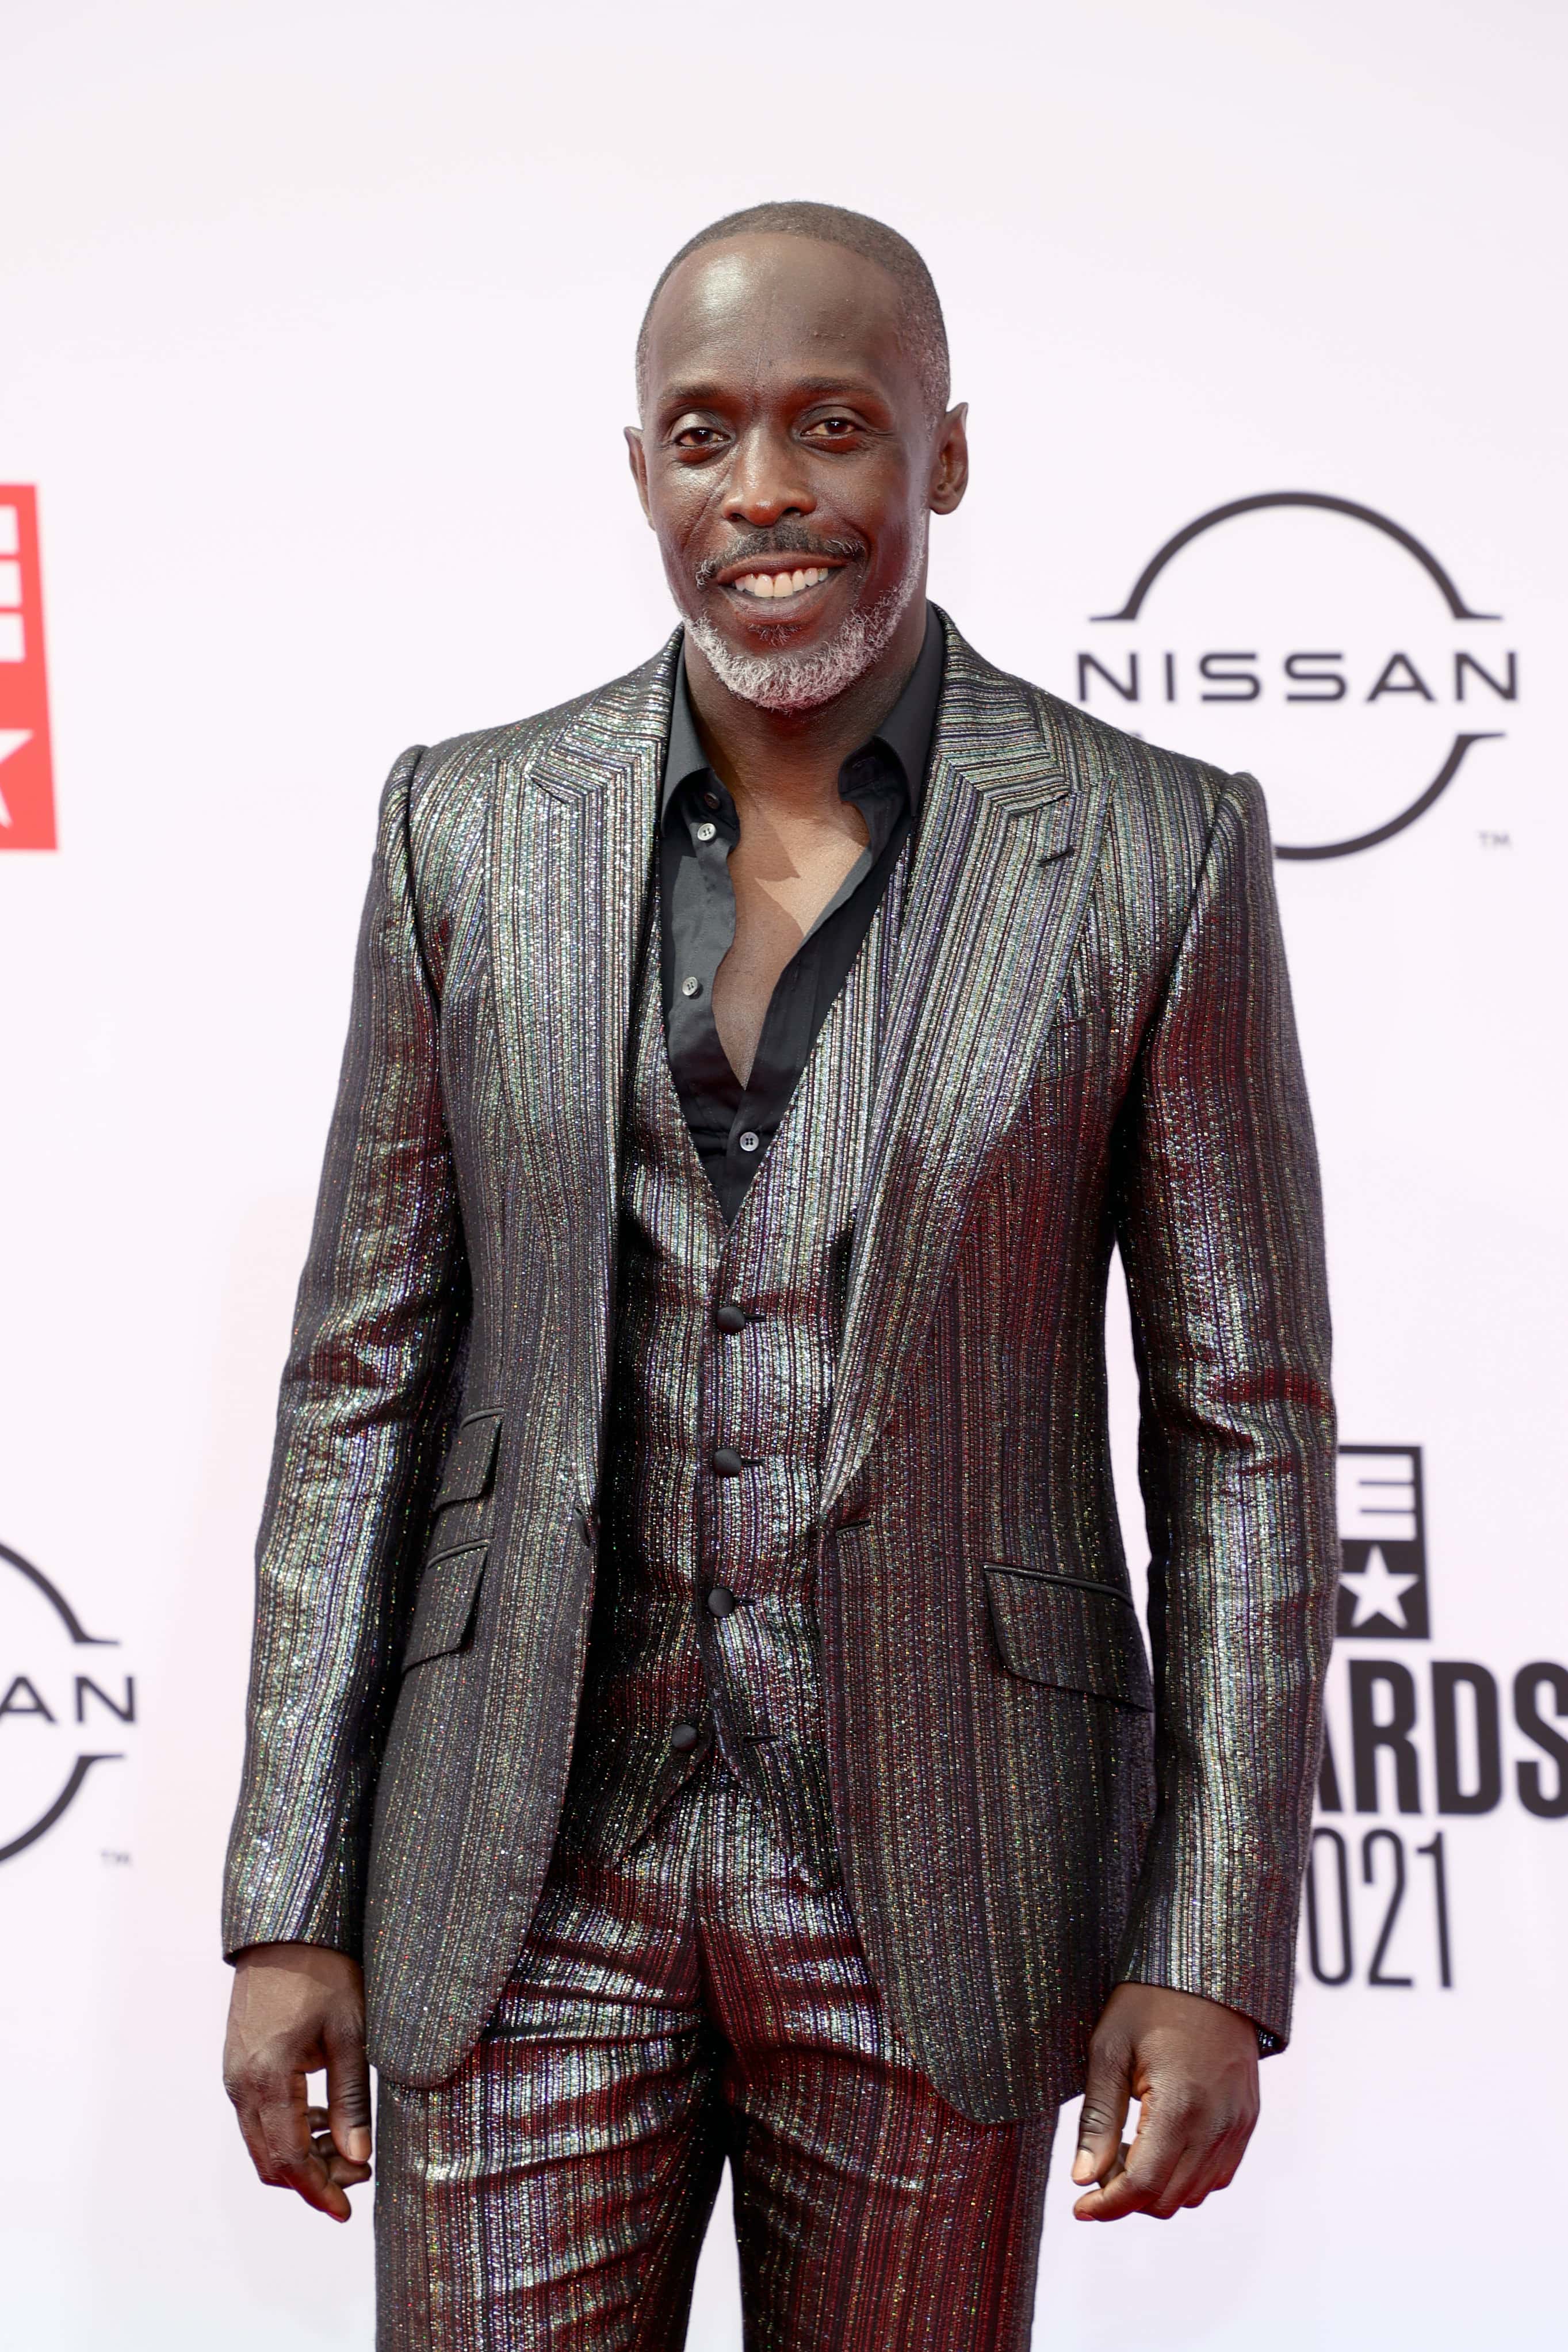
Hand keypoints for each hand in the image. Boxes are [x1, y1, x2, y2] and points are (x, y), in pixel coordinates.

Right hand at [223, 1942, 372, 2222]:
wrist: (287, 1930)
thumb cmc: (326, 1973)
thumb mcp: (351, 2033)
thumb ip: (351, 2099)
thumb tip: (357, 2157)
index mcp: (268, 2078)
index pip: (290, 2158)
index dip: (319, 2190)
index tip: (347, 2211)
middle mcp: (241, 2084)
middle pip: (270, 2161)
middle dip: (313, 2179)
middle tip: (359, 2175)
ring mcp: (234, 2075)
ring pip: (262, 2143)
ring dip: (301, 2157)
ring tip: (349, 2147)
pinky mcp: (238, 2066)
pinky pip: (258, 2118)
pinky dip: (288, 2132)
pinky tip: (324, 2118)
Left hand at [1070, 1981, 1258, 2220]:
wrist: (1208, 1968)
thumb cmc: (1149, 2001)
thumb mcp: (1109, 2050)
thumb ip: (1097, 2119)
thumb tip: (1081, 2178)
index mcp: (1180, 2106)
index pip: (1143, 2185)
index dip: (1107, 2206)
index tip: (1078, 2207)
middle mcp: (1218, 2123)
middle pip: (1169, 2199)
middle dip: (1128, 2197)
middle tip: (1101, 2163)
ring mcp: (1239, 2123)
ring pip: (1196, 2193)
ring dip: (1158, 2188)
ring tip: (1129, 2145)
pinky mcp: (1248, 2118)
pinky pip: (1219, 2173)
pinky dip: (1188, 2176)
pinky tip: (1161, 2142)